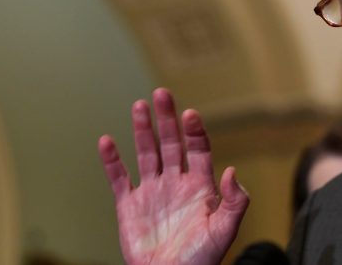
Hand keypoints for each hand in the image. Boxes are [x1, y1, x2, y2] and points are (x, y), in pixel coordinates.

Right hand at [98, 88, 248, 264]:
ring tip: (139, 105)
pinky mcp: (129, 206)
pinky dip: (111, 161)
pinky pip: (119, 178)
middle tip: (162, 93)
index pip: (198, 149)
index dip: (194, 131)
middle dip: (167, 119)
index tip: (190, 114)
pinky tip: (106, 141)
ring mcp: (151, 192)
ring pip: (146, 153)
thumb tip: (233, 171)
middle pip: (170, 143)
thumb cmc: (201, 260)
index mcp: (199, 186)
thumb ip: (234, 202)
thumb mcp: (224, 231)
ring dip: (142, 130)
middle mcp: (175, 183)